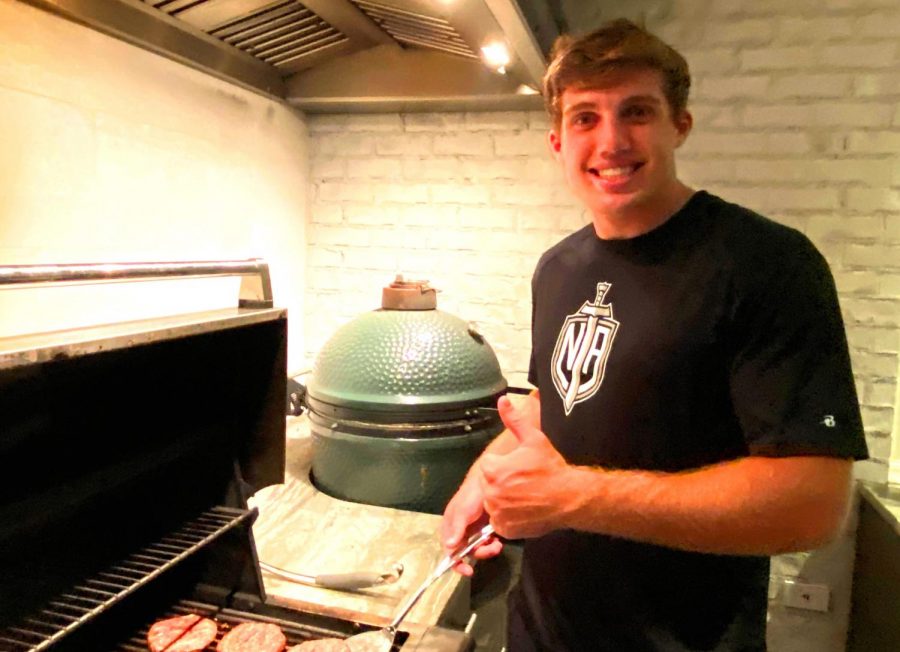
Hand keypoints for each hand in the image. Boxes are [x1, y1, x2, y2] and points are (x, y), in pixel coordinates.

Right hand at [440, 477, 501, 576]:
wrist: (488, 480)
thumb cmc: (471, 495)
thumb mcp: (463, 511)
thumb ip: (457, 529)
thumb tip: (449, 548)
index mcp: (450, 526)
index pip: (449, 550)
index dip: (456, 562)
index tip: (467, 570)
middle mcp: (460, 529)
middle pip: (466, 551)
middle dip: (479, 553)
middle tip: (492, 550)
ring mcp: (473, 528)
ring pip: (478, 547)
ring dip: (488, 549)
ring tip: (497, 543)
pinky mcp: (484, 526)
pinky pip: (486, 541)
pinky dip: (492, 543)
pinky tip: (498, 538)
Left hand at [479, 395, 575, 538]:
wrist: (569, 497)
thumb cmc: (551, 468)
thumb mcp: (533, 439)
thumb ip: (514, 420)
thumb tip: (503, 401)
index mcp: (493, 469)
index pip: (489, 464)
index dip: (503, 465)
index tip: (518, 466)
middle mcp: (490, 492)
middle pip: (489, 484)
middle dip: (501, 481)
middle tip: (523, 481)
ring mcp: (497, 512)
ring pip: (493, 502)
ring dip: (504, 499)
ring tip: (525, 494)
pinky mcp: (505, 528)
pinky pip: (499, 520)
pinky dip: (508, 517)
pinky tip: (524, 508)